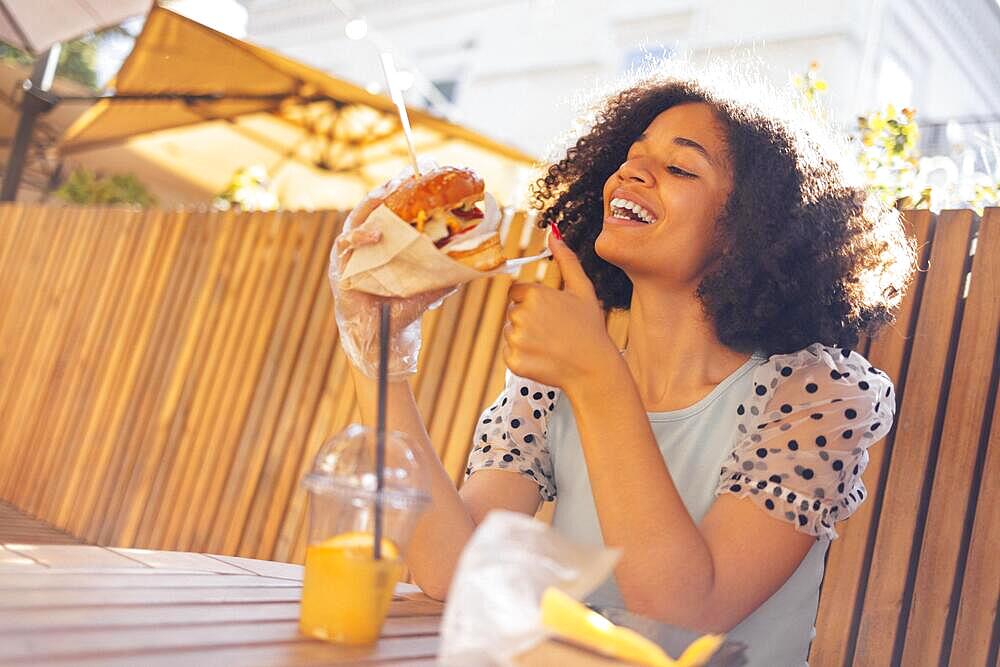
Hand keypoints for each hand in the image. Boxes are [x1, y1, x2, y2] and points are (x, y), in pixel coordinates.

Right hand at [330, 168, 453, 379]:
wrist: (384, 338)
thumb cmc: (402, 307)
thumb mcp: (430, 283)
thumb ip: (447, 270)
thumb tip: (481, 263)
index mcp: (383, 240)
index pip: (391, 205)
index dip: (403, 186)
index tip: (423, 169)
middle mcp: (364, 242)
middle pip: (374, 205)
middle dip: (389, 186)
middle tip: (409, 172)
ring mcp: (350, 254)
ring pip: (357, 219)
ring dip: (374, 203)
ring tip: (391, 191)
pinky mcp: (341, 269)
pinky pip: (345, 246)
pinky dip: (360, 237)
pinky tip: (376, 232)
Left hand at [502, 235, 619, 389]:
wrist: (594, 369)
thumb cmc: (590, 328)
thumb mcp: (582, 290)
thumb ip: (566, 260)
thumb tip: (554, 233)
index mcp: (534, 294)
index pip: (517, 293)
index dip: (533, 303)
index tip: (550, 314)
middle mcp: (521, 315)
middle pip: (513, 313)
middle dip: (529, 320)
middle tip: (554, 332)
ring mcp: (516, 339)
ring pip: (510, 333)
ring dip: (525, 339)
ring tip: (550, 345)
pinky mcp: (514, 361)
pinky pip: (509, 354)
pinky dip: (523, 358)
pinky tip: (544, 358)